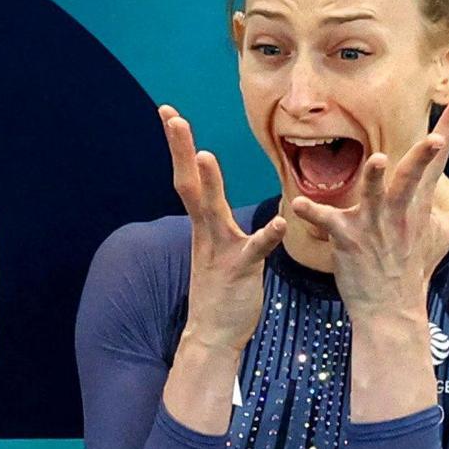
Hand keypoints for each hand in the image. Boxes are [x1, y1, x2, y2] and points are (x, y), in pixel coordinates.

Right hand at [162, 104, 285, 349]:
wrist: (213, 334)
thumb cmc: (220, 290)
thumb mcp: (216, 246)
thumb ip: (217, 219)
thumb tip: (215, 197)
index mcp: (204, 224)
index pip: (188, 178)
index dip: (180, 147)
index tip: (169, 114)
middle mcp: (208, 232)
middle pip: (190, 183)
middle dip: (182, 150)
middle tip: (172, 117)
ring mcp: (222, 249)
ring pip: (213, 211)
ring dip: (210, 184)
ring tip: (208, 156)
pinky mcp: (242, 269)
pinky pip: (255, 248)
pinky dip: (266, 234)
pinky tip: (279, 222)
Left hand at [287, 94, 448, 321]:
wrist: (392, 307)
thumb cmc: (415, 266)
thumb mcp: (444, 236)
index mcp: (419, 202)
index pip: (439, 158)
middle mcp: (400, 209)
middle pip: (414, 176)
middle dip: (425, 157)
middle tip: (436, 139)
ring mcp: (374, 223)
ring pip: (375, 194)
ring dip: (375, 179)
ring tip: (378, 160)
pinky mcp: (348, 238)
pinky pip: (328, 221)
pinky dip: (314, 213)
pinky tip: (298, 206)